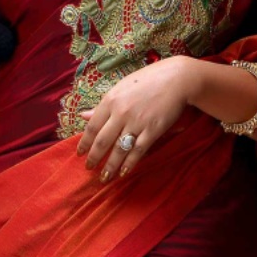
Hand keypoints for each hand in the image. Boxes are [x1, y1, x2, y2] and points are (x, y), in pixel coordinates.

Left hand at [76, 56, 200, 181]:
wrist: (177, 79)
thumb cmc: (148, 80)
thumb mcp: (121, 88)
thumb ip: (103, 105)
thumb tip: (83, 115)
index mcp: (110, 100)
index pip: (92, 127)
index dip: (84, 143)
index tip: (80, 154)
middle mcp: (121, 113)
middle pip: (102, 141)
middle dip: (94, 158)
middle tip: (89, 168)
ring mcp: (137, 123)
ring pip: (119, 150)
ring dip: (110, 166)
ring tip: (104, 178)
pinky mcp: (152, 131)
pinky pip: (138, 151)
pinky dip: (129, 164)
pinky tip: (123, 173)